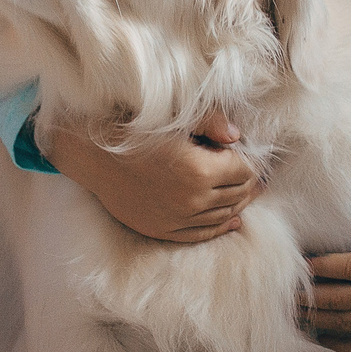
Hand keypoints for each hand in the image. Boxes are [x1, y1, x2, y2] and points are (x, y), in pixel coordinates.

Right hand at [44, 107, 262, 243]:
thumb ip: (211, 122)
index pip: (243, 170)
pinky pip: (201, 234)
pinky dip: (220, 228)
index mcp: (200, 169)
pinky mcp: (162, 229)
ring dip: (238, 204)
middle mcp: (193, 199)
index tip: (254, 156)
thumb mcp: (174, 118)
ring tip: (249, 194)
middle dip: (250, 184)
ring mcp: (177, 219)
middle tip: (258, 177)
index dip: (252, 162)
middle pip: (237, 194)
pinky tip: (231, 222)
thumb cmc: (131, 129)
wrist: (91, 155)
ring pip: (223, 215)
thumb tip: (237, 136)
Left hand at [304, 172, 350, 351]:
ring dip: (315, 319)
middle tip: (282, 291)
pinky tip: (320, 338)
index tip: (297, 262)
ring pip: (341, 323)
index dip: (317, 266)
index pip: (344, 266)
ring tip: (291, 314)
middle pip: (335, 297)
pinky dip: (336, 344)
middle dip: (307, 294)